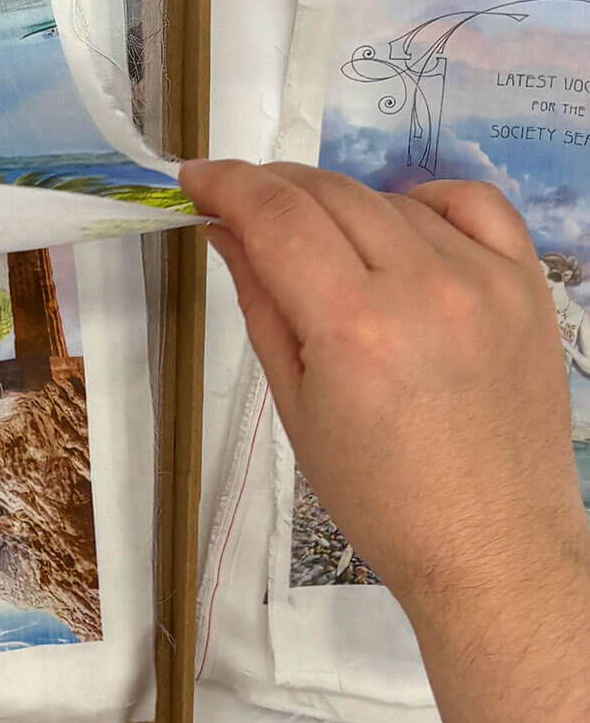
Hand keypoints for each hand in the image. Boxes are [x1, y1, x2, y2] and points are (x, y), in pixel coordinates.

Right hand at [182, 160, 589, 628]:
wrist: (489, 545)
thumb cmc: (376, 495)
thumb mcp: (295, 404)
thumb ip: (261, 302)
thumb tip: (226, 230)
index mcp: (354, 326)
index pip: (278, 217)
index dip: (227, 184)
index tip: (194, 178)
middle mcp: (424, 286)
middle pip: (330, 194)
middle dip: (271, 187)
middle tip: (236, 204)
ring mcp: (486, 279)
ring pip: (390, 198)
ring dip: (337, 206)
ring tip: (316, 245)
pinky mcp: (528, 285)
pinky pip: (471, 205)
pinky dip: (422, 200)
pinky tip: (397, 228)